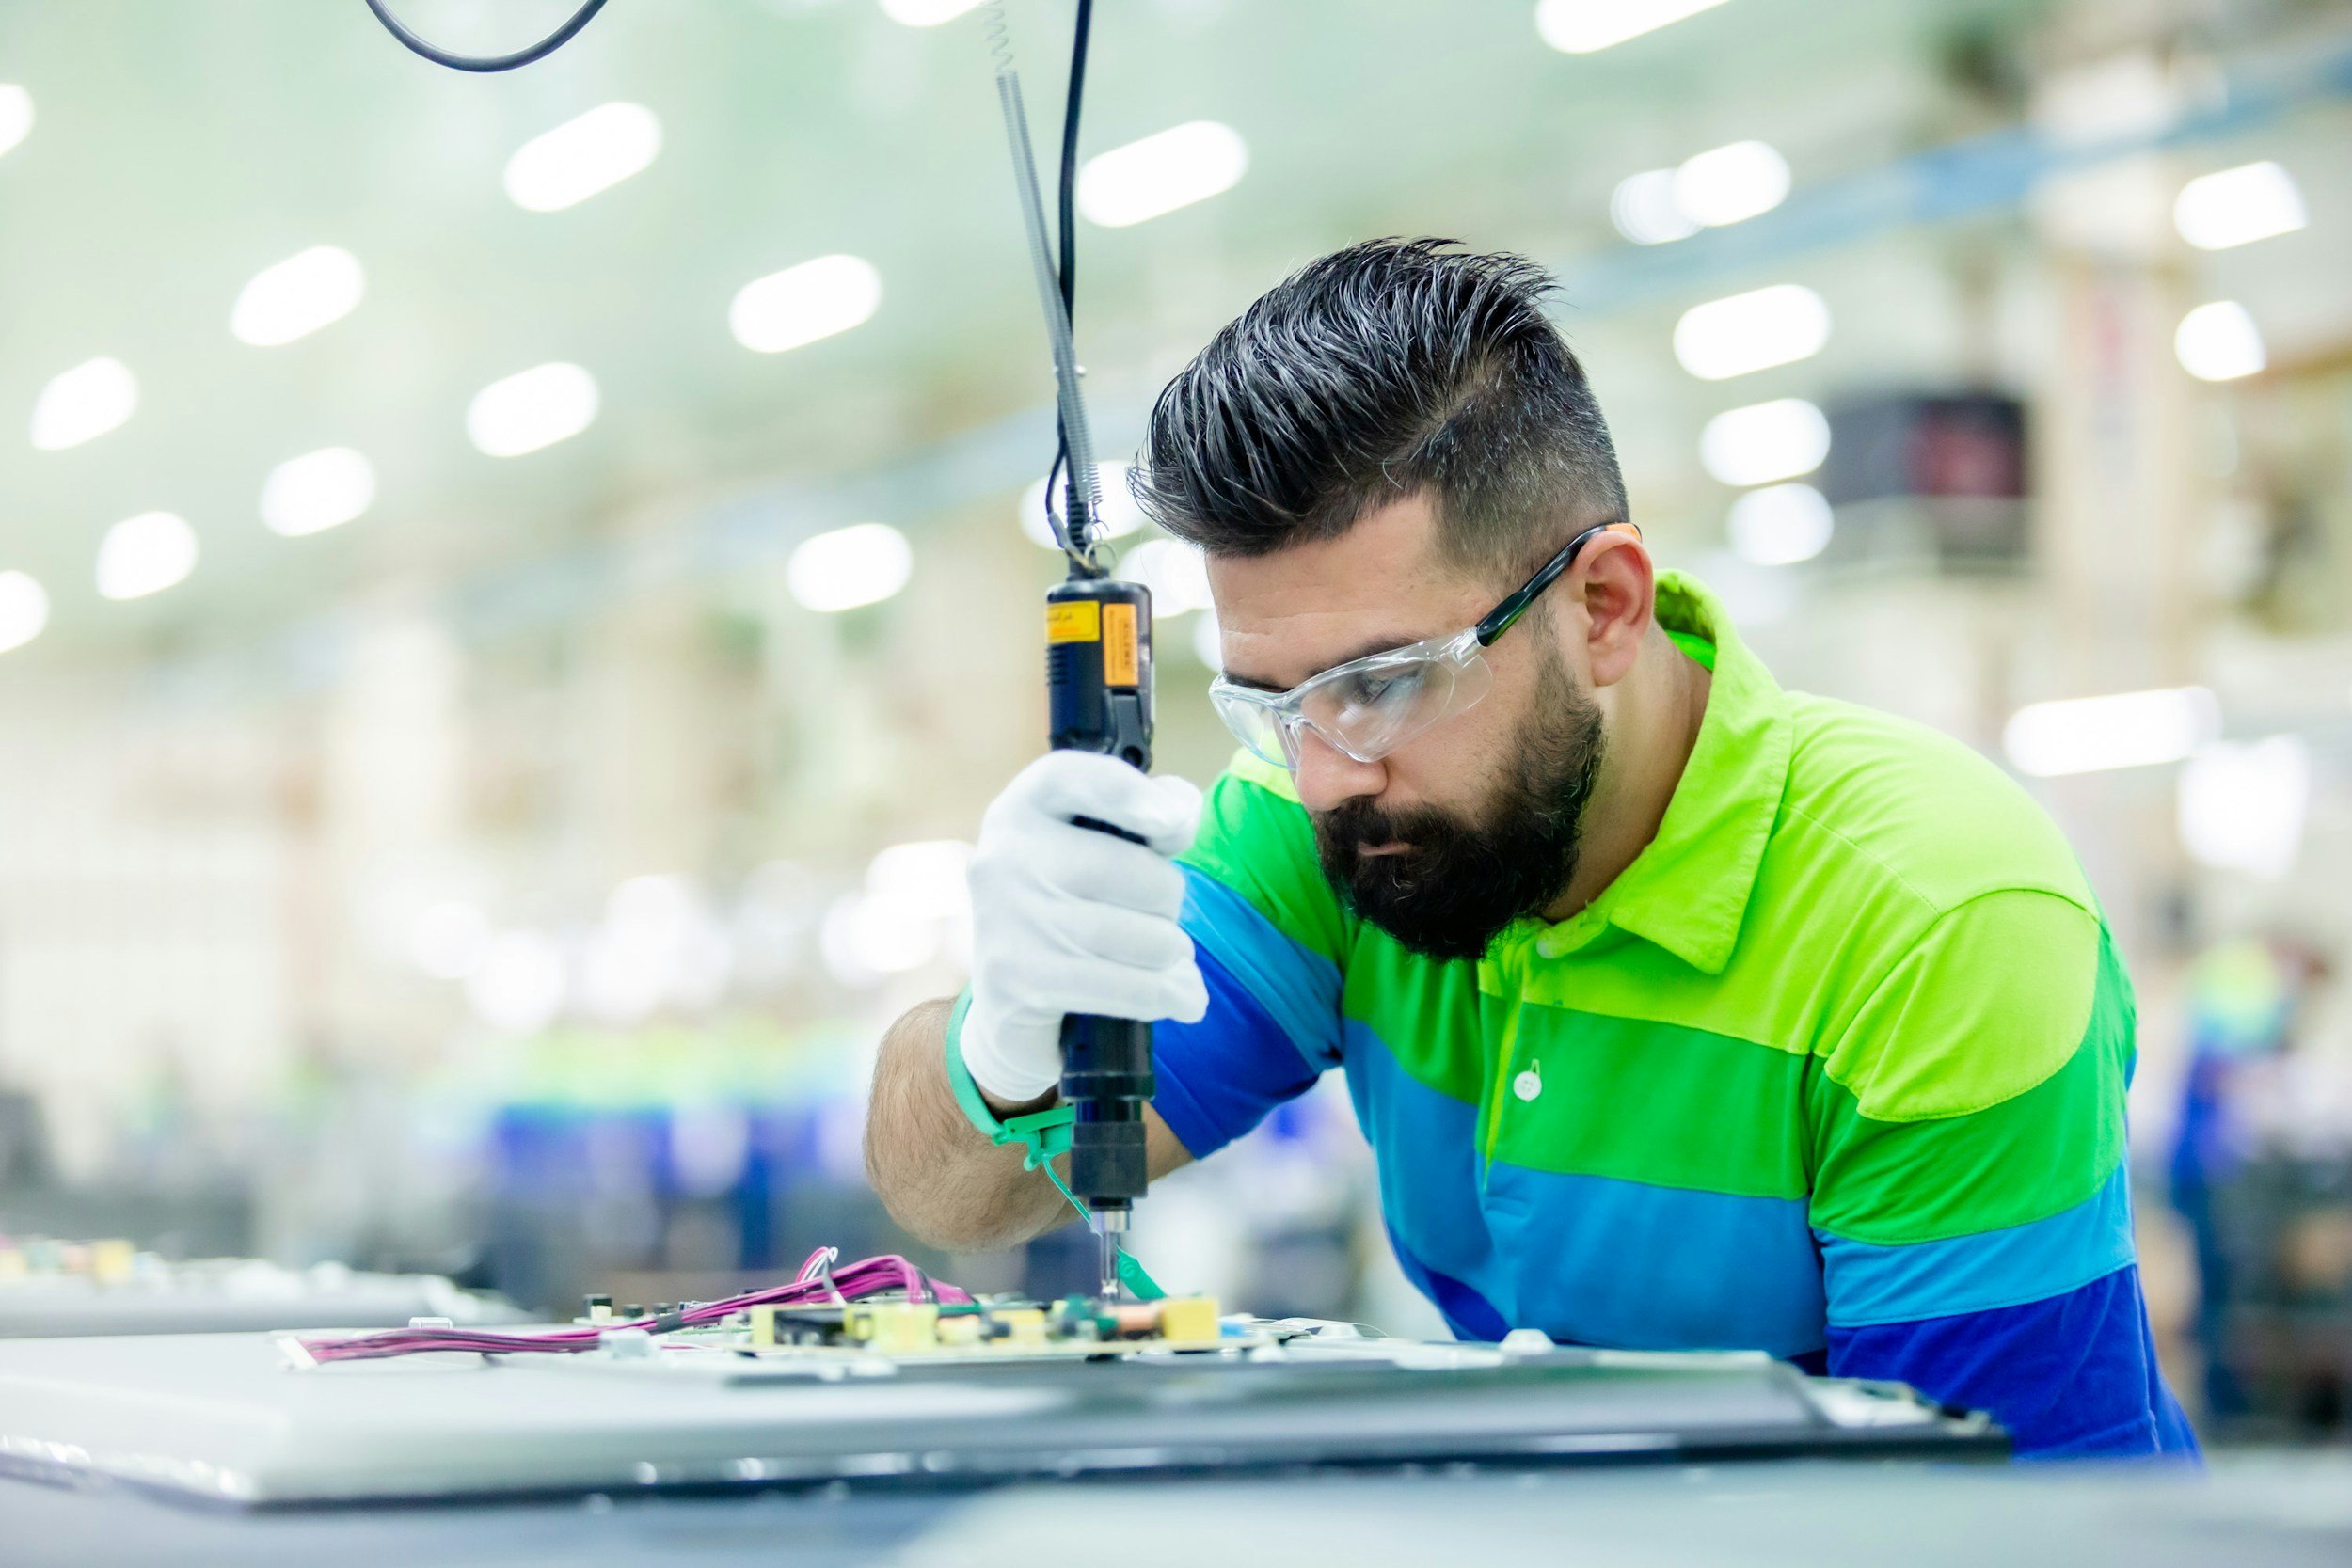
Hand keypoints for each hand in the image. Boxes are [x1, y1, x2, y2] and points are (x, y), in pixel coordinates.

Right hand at [958, 751, 1205, 1105]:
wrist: (1008, 1003)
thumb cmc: (1070, 909)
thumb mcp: (1101, 848)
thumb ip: (1149, 814)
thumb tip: (1179, 817)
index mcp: (1024, 808)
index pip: (1072, 779)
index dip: (1128, 795)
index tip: (1174, 823)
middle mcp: (1005, 856)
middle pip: (1141, 873)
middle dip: (1170, 903)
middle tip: (1152, 917)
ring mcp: (1009, 921)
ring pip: (1149, 938)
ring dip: (1173, 955)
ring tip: (1159, 959)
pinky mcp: (1021, 983)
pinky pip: (1134, 988)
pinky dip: (1173, 996)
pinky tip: (1182, 997)